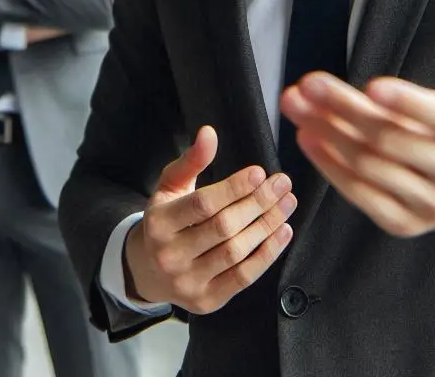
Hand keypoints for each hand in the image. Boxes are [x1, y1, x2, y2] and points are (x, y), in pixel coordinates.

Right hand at [123, 126, 295, 312]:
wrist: (148, 270)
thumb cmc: (166, 219)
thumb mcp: (170, 186)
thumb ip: (191, 160)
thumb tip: (209, 133)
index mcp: (158, 223)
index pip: (202, 204)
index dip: (234, 188)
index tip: (260, 173)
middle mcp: (170, 255)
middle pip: (223, 227)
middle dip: (258, 203)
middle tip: (282, 184)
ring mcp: (188, 282)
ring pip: (236, 252)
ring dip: (267, 226)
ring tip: (287, 203)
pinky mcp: (206, 301)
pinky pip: (243, 277)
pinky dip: (267, 254)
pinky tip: (283, 231)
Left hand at [280, 0, 434, 264]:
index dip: (410, 104)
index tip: (372, 85)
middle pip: (396, 142)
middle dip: (346, 110)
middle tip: (309, 83)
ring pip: (372, 169)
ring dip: (327, 133)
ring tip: (295, 102)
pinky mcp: (408, 222)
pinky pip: (363, 197)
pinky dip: (331, 168)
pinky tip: (308, 137)